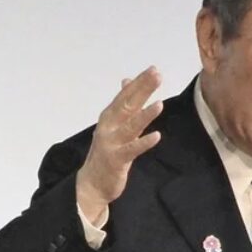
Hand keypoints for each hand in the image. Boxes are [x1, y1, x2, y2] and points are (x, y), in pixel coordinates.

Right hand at [76, 66, 163, 221]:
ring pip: (130, 126)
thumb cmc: (107, 150)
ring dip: (145, 115)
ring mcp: (111, 142)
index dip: (139, 82)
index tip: (154, 69)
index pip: (126, 95)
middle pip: (128, 105)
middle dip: (142, 89)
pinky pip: (132, 150)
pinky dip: (144, 143)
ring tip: (160, 104)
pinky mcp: (116, 159)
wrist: (92, 182)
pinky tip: (157, 136)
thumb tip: (127, 81)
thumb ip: (123, 104)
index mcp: (110, 116)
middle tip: (157, 75)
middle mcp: (109, 126)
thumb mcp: (114, 124)